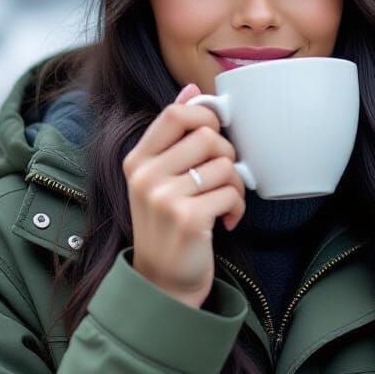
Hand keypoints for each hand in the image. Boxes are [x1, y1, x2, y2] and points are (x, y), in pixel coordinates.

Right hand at [123, 83, 246, 309]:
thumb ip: (174, 136)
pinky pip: (231, 193)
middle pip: (207, 137)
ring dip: (235, 185)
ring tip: (224, 202)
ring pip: (224, 165)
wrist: (163, 283)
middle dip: (227, 155)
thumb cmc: (167, 226)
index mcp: (138, 161)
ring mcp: (164, 198)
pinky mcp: (188, 218)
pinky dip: (237, 207)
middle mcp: (146, 177)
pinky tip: (226, 220)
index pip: (176, 114)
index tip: (216, 135)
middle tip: (223, 177)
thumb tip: (192, 90)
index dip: (206, 117)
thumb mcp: (160, 179)